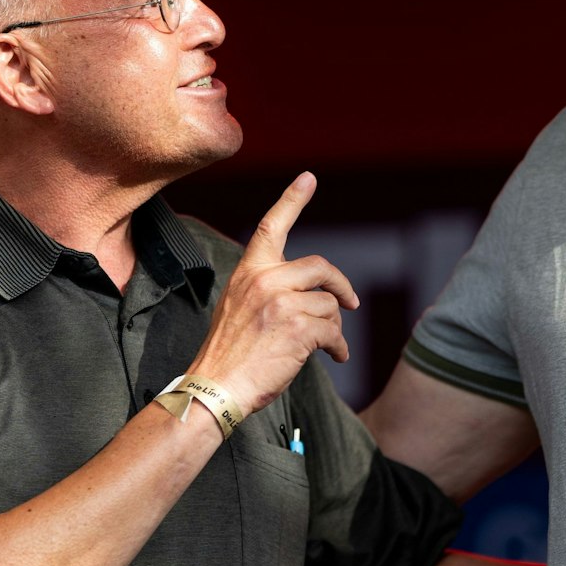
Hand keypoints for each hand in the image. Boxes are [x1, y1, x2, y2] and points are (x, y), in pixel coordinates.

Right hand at [187, 172, 359, 411]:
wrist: (215, 387)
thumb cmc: (228, 354)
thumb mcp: (239, 308)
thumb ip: (268, 290)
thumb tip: (311, 297)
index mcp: (249, 272)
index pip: (273, 227)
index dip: (292, 200)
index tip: (308, 178)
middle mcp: (265, 280)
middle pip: (321, 267)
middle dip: (341, 285)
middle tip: (350, 302)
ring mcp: (282, 302)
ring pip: (329, 305)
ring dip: (334, 328)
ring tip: (328, 346)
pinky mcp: (298, 328)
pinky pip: (334, 330)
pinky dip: (338, 346)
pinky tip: (334, 357)